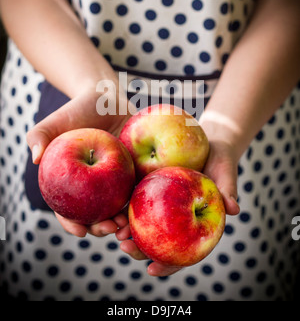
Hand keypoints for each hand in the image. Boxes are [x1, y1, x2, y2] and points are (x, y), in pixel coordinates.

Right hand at [27, 85, 131, 237]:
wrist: (105, 99)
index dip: (72, 224)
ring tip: (127, 225)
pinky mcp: (134, 172)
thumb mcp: (55, 121)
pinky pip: (138, 189)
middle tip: (109, 227)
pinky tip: (145, 205)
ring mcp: (115, 182)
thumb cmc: (77, 111)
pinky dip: (141, 201)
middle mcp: (92, 187)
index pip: (68, 210)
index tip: (80, 231)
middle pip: (96, 215)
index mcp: (71, 184)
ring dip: (124, 223)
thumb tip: (36, 157)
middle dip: (102, 229)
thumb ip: (39, 136)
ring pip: (119, 209)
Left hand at [116, 137, 239, 276]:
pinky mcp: (150, 189)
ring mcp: (161, 206)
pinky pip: (135, 201)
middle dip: (138, 249)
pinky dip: (124, 208)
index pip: (182, 253)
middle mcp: (175, 220)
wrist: (206, 141)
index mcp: (194, 226)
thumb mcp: (225, 173)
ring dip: (126, 231)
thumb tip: (234, 209)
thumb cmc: (220, 160)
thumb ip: (228, 191)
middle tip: (124, 246)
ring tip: (112, 230)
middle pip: (157, 243)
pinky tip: (113, 209)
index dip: (168, 264)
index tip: (152, 269)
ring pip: (142, 225)